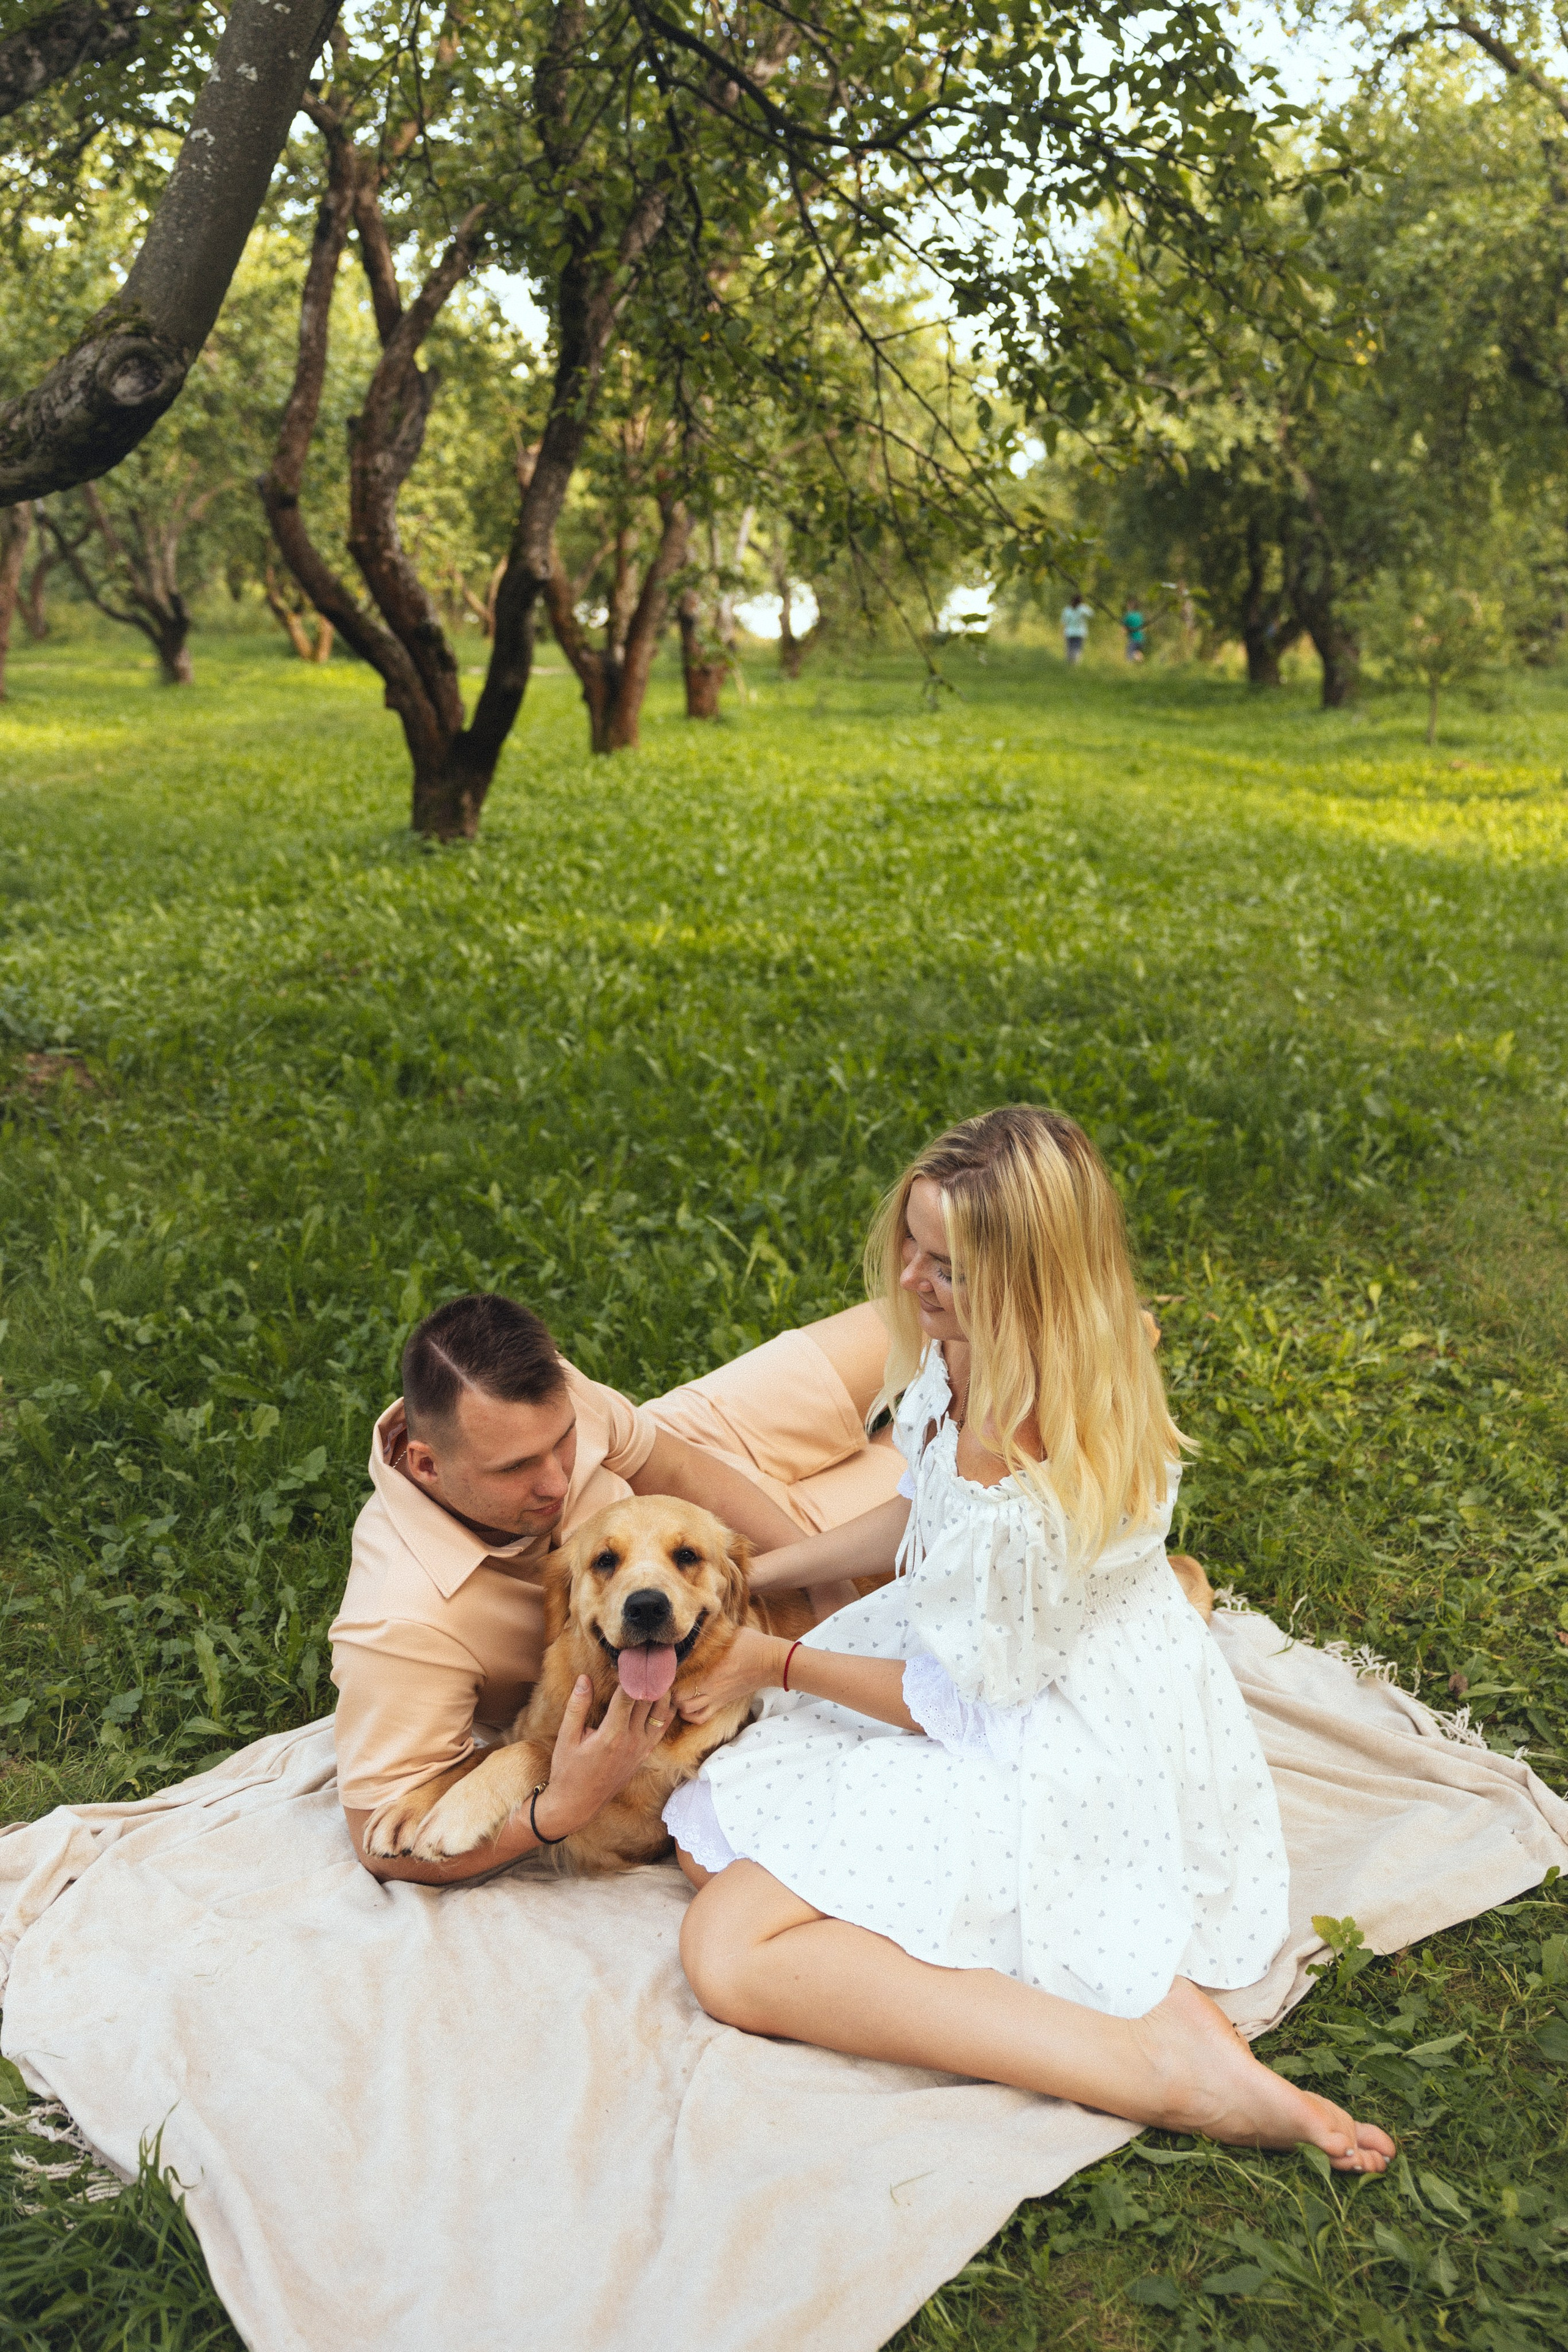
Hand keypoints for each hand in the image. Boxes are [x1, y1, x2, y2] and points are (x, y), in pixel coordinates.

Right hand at [535, 1675, 671, 1838]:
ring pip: (662, 1713)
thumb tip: (584, 1678)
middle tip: (646, 1660)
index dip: (629, 1675)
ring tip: (656, 1674)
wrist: (578, 1803)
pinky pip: (662, 1727)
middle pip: (648, 1701)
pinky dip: (665, 1710)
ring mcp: (641, 1749)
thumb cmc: (568, 1770)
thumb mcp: (567, 1737)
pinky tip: (662, 1697)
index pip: (628, 1696)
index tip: (627, 1660)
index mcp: (612, 1735)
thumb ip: (577, 1706)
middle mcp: (632, 1741)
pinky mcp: (645, 1755)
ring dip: (661, 1692)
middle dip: (647, 1679)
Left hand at [677, 1626, 786, 1726]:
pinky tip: (689, 1706)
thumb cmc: (751, 1643)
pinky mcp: (722, 1703)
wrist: (771, 1661)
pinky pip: (701, 1718)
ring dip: (678, 1704)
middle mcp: (709, 1686)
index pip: (678, 1677)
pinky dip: (690, 1715)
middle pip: (678, 1698)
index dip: (667, 1674)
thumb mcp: (727, 1630)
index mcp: (708, 1667)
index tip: (665, 1666)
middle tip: (667, 1680)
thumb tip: (695, 1618)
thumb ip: (709, 1630)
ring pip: (687, 1710)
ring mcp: (715, 1697)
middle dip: (669, 1692)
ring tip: (676, 1692)